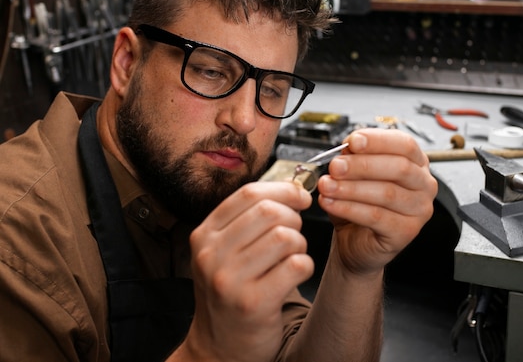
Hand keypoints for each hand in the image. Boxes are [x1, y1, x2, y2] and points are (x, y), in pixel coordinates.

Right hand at [174, 182, 312, 361]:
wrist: (219, 347)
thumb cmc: (230, 293)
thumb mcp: (223, 253)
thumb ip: (246, 221)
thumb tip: (293, 190)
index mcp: (204, 235)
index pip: (248, 194)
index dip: (282, 190)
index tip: (300, 197)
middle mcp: (211, 255)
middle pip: (269, 211)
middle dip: (293, 219)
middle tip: (294, 235)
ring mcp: (229, 280)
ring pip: (286, 236)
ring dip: (299, 244)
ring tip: (291, 258)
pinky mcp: (253, 303)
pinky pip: (296, 265)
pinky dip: (304, 266)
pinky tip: (294, 276)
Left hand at [317, 128, 437, 275]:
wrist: (355, 241)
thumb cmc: (359, 205)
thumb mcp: (353, 174)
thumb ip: (354, 158)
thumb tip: (348, 148)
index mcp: (416, 163)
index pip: (404, 144)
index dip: (377, 141)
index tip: (352, 141)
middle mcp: (423, 185)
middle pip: (399, 168)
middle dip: (362, 165)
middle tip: (335, 166)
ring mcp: (419, 210)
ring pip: (386, 193)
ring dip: (351, 188)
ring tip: (327, 186)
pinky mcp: (407, 232)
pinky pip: (377, 216)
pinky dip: (349, 208)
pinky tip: (331, 203)